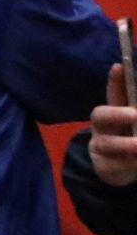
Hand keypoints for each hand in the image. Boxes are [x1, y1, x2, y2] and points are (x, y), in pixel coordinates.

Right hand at [88, 64, 136, 187]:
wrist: (115, 168)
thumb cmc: (128, 136)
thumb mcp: (130, 118)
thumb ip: (129, 102)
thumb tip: (128, 86)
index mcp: (114, 113)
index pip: (114, 93)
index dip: (115, 80)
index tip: (119, 66)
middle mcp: (103, 127)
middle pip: (100, 115)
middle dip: (117, 114)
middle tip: (134, 115)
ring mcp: (100, 147)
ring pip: (107, 144)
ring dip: (125, 144)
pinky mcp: (104, 167)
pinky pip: (115, 165)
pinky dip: (130, 164)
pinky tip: (136, 162)